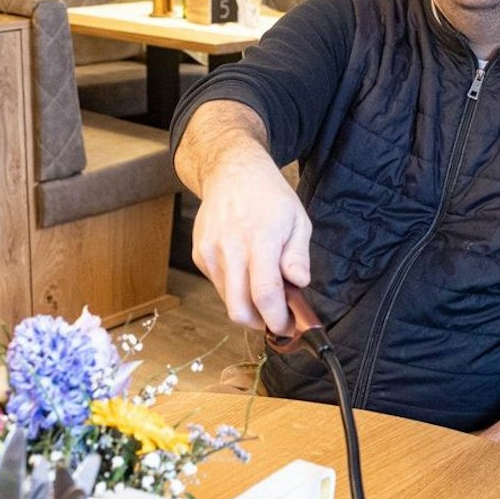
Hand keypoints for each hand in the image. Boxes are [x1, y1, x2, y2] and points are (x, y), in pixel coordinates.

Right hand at [191, 148, 311, 334]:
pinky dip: (235, 290)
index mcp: (260, 238)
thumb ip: (298, 255)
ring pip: (227, 301)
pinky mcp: (200, 255)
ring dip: (248, 307)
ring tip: (265, 292)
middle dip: (260, 323)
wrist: (232, 172)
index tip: (288, 326)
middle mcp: (231, 248)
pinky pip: (219, 286)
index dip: (277, 319)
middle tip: (278, 319)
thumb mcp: (298, 220)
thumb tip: (299, 284)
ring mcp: (211, 252)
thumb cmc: (269, 195)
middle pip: (239, 309)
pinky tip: (246, 272)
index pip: (265, 294)